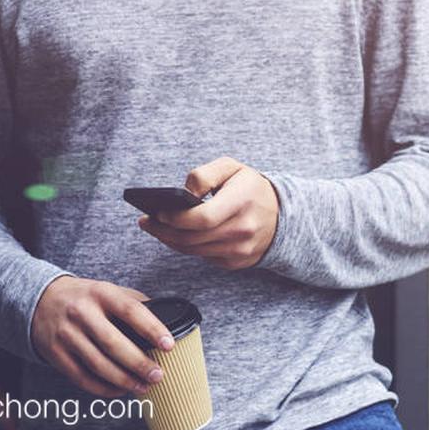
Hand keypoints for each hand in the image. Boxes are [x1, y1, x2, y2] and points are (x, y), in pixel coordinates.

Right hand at [30, 276, 174, 398]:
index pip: (130, 310)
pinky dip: (103, 389)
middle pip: (113, 343)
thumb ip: (133, 301)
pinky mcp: (56, 354)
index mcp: (101, 293)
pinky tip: (120, 390)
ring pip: (98, 365)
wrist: (40, 300)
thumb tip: (165, 318)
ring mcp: (67, 334)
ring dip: (124, 381)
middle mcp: (82, 313)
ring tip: (143, 386)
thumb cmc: (84, 297)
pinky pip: (82, 377)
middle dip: (139, 363)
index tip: (168, 345)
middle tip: (157, 375)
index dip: (151, 328)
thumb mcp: (107, 289)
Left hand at [138, 156, 278, 270]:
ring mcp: (240, 250)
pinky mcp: (237, 262)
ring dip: (170, 240)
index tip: (158, 212)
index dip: (176, 218)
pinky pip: (203, 257)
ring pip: (194, 250)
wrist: (282, 216)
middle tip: (147, 221)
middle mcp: (243, 230)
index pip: (203, 218)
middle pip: (193, 238)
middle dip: (164, 230)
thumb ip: (205, 174)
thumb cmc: (250, 188)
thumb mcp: (232, 167)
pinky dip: (186, 247)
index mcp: (242, 202)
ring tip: (155, 227)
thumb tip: (183, 192)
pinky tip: (174, 236)